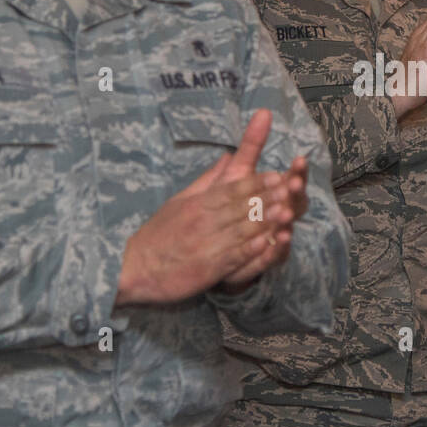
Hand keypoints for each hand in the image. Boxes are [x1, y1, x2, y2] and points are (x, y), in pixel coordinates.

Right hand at [117, 110, 308, 304]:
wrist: (135, 268)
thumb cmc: (159, 235)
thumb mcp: (180, 201)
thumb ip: (208, 181)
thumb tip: (228, 157)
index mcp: (197, 203)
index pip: (231, 189)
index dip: (256, 183)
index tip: (277, 175)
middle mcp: (203, 221)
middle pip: (240, 207)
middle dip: (268, 197)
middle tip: (291, 188)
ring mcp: (206, 245)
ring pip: (241, 230)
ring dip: (265, 221)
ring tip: (287, 213)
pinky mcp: (208, 268)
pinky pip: (233, 257)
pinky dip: (251, 250)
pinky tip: (268, 244)